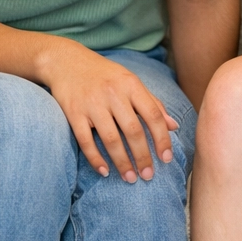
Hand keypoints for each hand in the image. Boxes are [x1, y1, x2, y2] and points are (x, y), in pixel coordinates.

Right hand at [39, 42, 178, 182]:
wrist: (68, 62)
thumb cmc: (106, 75)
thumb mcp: (131, 82)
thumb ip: (153, 103)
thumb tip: (174, 126)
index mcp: (131, 85)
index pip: (152, 115)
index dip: (162, 138)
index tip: (167, 158)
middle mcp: (114, 94)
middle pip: (133, 130)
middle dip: (142, 156)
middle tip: (148, 176)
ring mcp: (92, 104)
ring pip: (111, 139)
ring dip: (122, 162)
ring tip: (130, 178)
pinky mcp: (73, 113)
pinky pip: (85, 141)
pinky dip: (95, 159)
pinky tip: (105, 171)